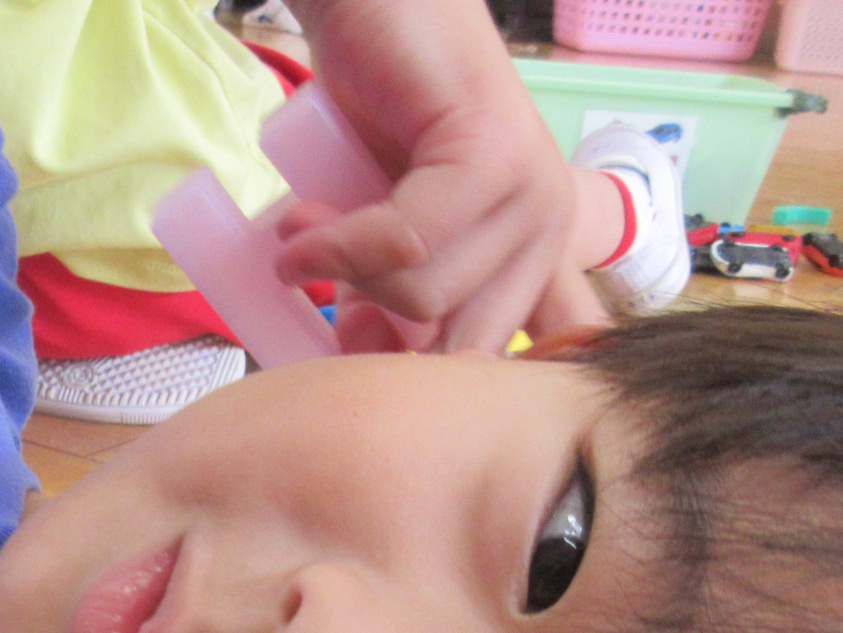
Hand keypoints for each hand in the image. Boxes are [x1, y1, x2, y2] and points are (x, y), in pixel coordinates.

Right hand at [276, 0, 610, 352]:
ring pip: (426, 296)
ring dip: (341, 275)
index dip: (435, 385)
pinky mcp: (496, 156)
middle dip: (373, 332)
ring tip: (300, 233)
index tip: (361, 361)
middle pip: (456, 346)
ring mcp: (532, 191)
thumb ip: (402, 302)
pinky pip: (405, 242)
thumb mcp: (394, 231)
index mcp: (536, 260)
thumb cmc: (374, 112)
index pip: (522, 371)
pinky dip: (335, 246)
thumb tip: (369, 372)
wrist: (369, 4)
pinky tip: (293, 228)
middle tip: (314, 287)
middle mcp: (549, 230)